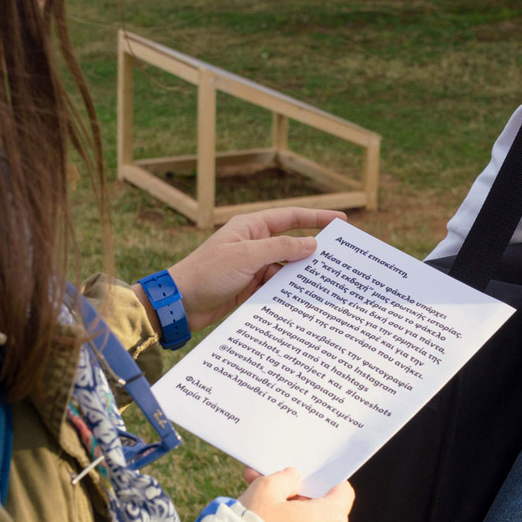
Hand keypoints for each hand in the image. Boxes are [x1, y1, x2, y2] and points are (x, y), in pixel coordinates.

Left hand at [165, 208, 345, 331]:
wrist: (180, 303)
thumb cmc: (207, 273)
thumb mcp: (246, 257)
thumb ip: (280, 249)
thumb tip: (311, 245)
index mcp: (251, 228)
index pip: (291, 217)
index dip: (316, 218)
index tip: (341, 222)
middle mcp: (254, 244)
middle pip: (292, 243)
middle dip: (314, 250)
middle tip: (341, 257)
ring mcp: (252, 266)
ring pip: (286, 267)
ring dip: (302, 274)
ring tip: (328, 281)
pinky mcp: (250, 286)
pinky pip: (276, 285)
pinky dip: (289, 290)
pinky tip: (304, 298)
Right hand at [238, 467, 353, 521]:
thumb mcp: (266, 490)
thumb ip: (285, 478)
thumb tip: (293, 479)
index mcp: (331, 518)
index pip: (342, 491)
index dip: (323, 482)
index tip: (304, 480)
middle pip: (323, 512)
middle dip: (297, 500)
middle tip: (270, 491)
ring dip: (291, 521)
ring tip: (260, 514)